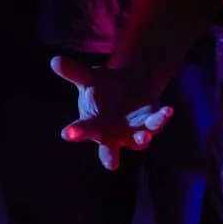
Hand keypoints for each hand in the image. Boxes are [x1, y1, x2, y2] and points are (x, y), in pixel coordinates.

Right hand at [50, 56, 173, 171]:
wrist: (129, 86)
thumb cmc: (103, 87)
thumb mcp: (88, 78)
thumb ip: (73, 72)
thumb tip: (54, 60)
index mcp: (93, 125)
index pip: (82, 130)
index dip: (76, 132)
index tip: (66, 133)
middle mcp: (112, 135)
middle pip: (108, 149)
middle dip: (109, 155)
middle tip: (110, 163)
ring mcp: (133, 133)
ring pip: (138, 141)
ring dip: (141, 139)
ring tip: (144, 136)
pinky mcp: (150, 125)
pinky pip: (156, 124)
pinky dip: (162, 118)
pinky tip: (168, 110)